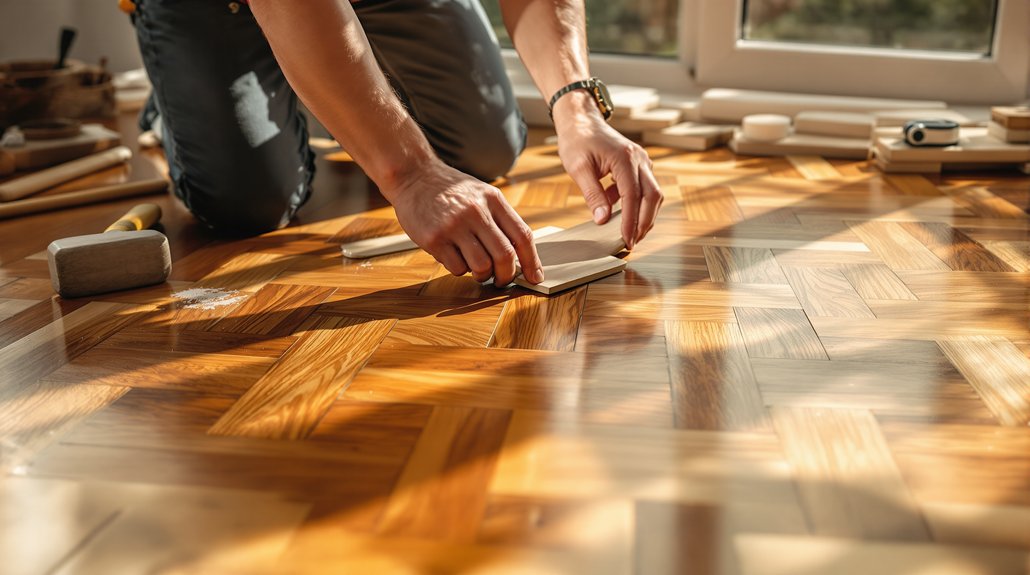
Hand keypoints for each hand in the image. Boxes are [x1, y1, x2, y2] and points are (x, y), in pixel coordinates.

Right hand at [387, 160, 543, 285]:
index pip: (522, 236)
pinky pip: (457, 268)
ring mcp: (454, 225)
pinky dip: (460, 269)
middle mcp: (476, 211)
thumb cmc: (451, 190)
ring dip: (483, 275)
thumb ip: (500, 220)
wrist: (413, 175)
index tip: (535, 277)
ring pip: (482, 266)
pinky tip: (453, 256)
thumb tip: (519, 257)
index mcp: (492, 199)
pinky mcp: (434, 239)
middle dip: (507, 275)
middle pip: (505, 256)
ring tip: (476, 268)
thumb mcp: (481, 194)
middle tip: (502, 279)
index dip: (532, 262)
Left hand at [553, 92, 663, 248]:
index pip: (633, 196)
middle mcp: (639, 159)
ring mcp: (642, 161)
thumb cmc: (577, 141)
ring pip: (653, 193)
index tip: (627, 241)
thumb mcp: (579, 168)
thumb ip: (592, 194)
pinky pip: (644, 188)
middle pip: (653, 196)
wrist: (581, 120)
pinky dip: (635, 203)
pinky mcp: (639, 165)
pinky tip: (617, 211)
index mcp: (625, 158)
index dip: (631, 221)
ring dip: (644, 215)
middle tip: (633, 242)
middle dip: (645, 222)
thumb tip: (602, 219)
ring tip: (630, 233)